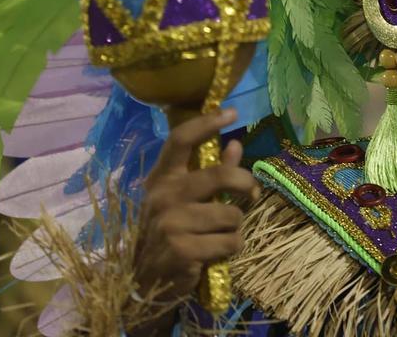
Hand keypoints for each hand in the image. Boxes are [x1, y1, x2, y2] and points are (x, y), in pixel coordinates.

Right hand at [134, 109, 258, 303]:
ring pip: (232, 214)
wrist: (145, 283)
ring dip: (235, 227)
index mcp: (161, 180)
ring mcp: (169, 223)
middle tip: (252, 195)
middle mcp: (162, 196)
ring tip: (220, 235)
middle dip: (246, 185)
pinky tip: (215, 254)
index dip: (207, 123)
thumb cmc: (170, 235)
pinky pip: (230, 242)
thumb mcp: (184, 201)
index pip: (180, 140)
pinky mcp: (181, 249)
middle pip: (221, 176)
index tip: (232, 113)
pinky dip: (232, 248)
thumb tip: (235, 144)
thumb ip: (211, 172)